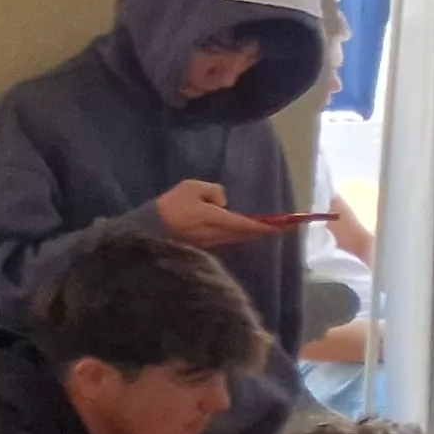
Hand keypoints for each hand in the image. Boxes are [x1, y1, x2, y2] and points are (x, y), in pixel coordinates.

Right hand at [152, 180, 278, 249]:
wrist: (147, 230)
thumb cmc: (168, 206)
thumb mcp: (191, 187)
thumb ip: (214, 191)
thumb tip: (223, 202)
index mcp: (216, 219)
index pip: (248, 223)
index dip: (268, 225)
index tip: (286, 226)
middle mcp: (217, 234)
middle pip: (247, 234)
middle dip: (265, 230)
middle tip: (283, 227)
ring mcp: (210, 243)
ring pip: (237, 238)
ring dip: (252, 233)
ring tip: (265, 228)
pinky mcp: (203, 246)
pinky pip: (226, 239)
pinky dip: (238, 235)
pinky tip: (241, 231)